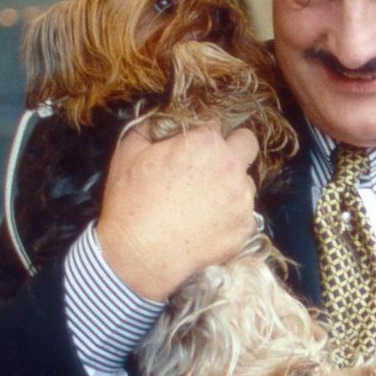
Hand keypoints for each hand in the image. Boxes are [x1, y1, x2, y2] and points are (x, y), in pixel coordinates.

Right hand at [96, 122, 259, 300]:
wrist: (138, 255)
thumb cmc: (131, 203)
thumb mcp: (129, 152)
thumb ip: (151, 127)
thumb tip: (163, 120)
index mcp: (205, 142)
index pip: (217, 121)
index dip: (203, 132)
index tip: (194, 145)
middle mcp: (231, 166)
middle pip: (247, 142)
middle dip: (233, 147)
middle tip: (211, 164)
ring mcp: (242, 199)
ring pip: (247, 181)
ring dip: (231, 185)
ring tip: (204, 202)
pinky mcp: (246, 227)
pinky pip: (245, 213)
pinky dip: (230, 216)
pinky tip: (207, 224)